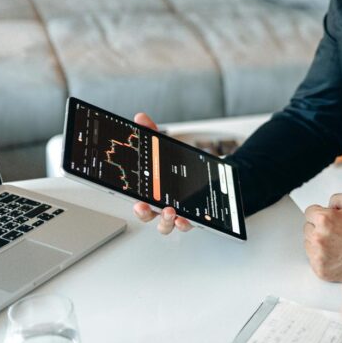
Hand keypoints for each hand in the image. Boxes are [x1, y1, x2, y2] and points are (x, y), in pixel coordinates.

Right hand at [130, 112, 192, 234]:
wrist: (209, 173)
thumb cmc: (180, 165)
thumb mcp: (166, 147)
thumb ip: (153, 133)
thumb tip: (141, 117)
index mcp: (150, 190)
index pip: (136, 197)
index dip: (132, 200)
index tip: (133, 199)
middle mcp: (159, 204)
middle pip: (146, 214)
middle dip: (143, 212)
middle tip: (143, 206)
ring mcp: (175, 212)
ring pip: (165, 225)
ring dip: (165, 221)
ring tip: (170, 211)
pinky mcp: (192, 215)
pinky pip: (186, 225)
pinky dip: (185, 224)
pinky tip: (186, 218)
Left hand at [303, 191, 341, 281]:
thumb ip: (339, 198)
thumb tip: (328, 205)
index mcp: (325, 220)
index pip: (309, 212)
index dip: (322, 213)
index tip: (330, 219)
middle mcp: (319, 238)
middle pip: (308, 227)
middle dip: (319, 227)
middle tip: (336, 231)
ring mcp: (319, 255)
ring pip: (309, 243)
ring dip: (319, 242)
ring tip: (338, 243)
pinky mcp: (320, 269)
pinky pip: (313, 258)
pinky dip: (322, 256)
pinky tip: (336, 253)